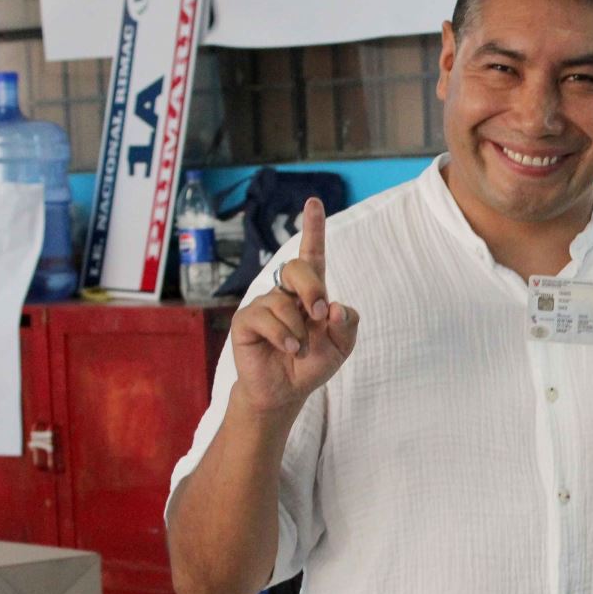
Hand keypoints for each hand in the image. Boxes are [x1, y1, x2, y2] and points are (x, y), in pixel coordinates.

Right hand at [229, 198, 358, 413]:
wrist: (287, 391)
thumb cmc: (313, 363)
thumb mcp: (341, 346)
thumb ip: (347, 325)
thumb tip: (334, 307)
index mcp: (310, 292)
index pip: (313, 254)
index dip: (314, 228)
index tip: (314, 202)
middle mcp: (285, 293)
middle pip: (297, 268)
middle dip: (312, 288)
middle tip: (320, 313)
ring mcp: (263, 305)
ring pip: (283, 301)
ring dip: (299, 330)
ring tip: (300, 349)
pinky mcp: (245, 321)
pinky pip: (265, 318)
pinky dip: (284, 336)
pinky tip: (290, 350)